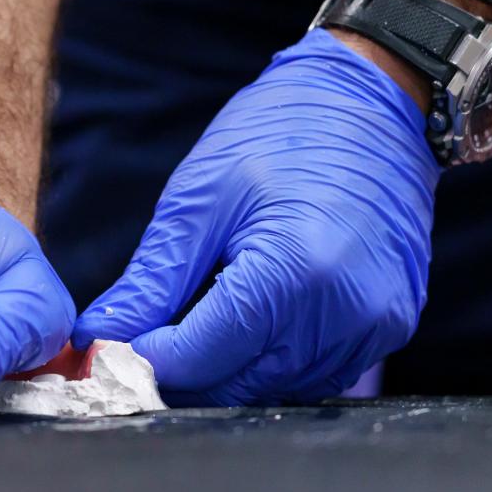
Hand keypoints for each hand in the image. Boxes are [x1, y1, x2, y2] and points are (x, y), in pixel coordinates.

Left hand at [72, 29, 440, 405]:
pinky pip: (316, 373)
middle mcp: (343, 312)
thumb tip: (101, 336)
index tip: (116, 345)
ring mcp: (375, 325)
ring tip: (203, 319)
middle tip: (149, 339)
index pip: (202, 358)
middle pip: (237, 385)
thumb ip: (151, 283)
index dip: (149, 359)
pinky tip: (254, 321)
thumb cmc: (281, 133)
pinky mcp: (391, 325)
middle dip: (183, 371)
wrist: (370, 103)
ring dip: (228, 370)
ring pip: (275, 387)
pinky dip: (273, 361)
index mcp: (293, 272)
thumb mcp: (199, 200)